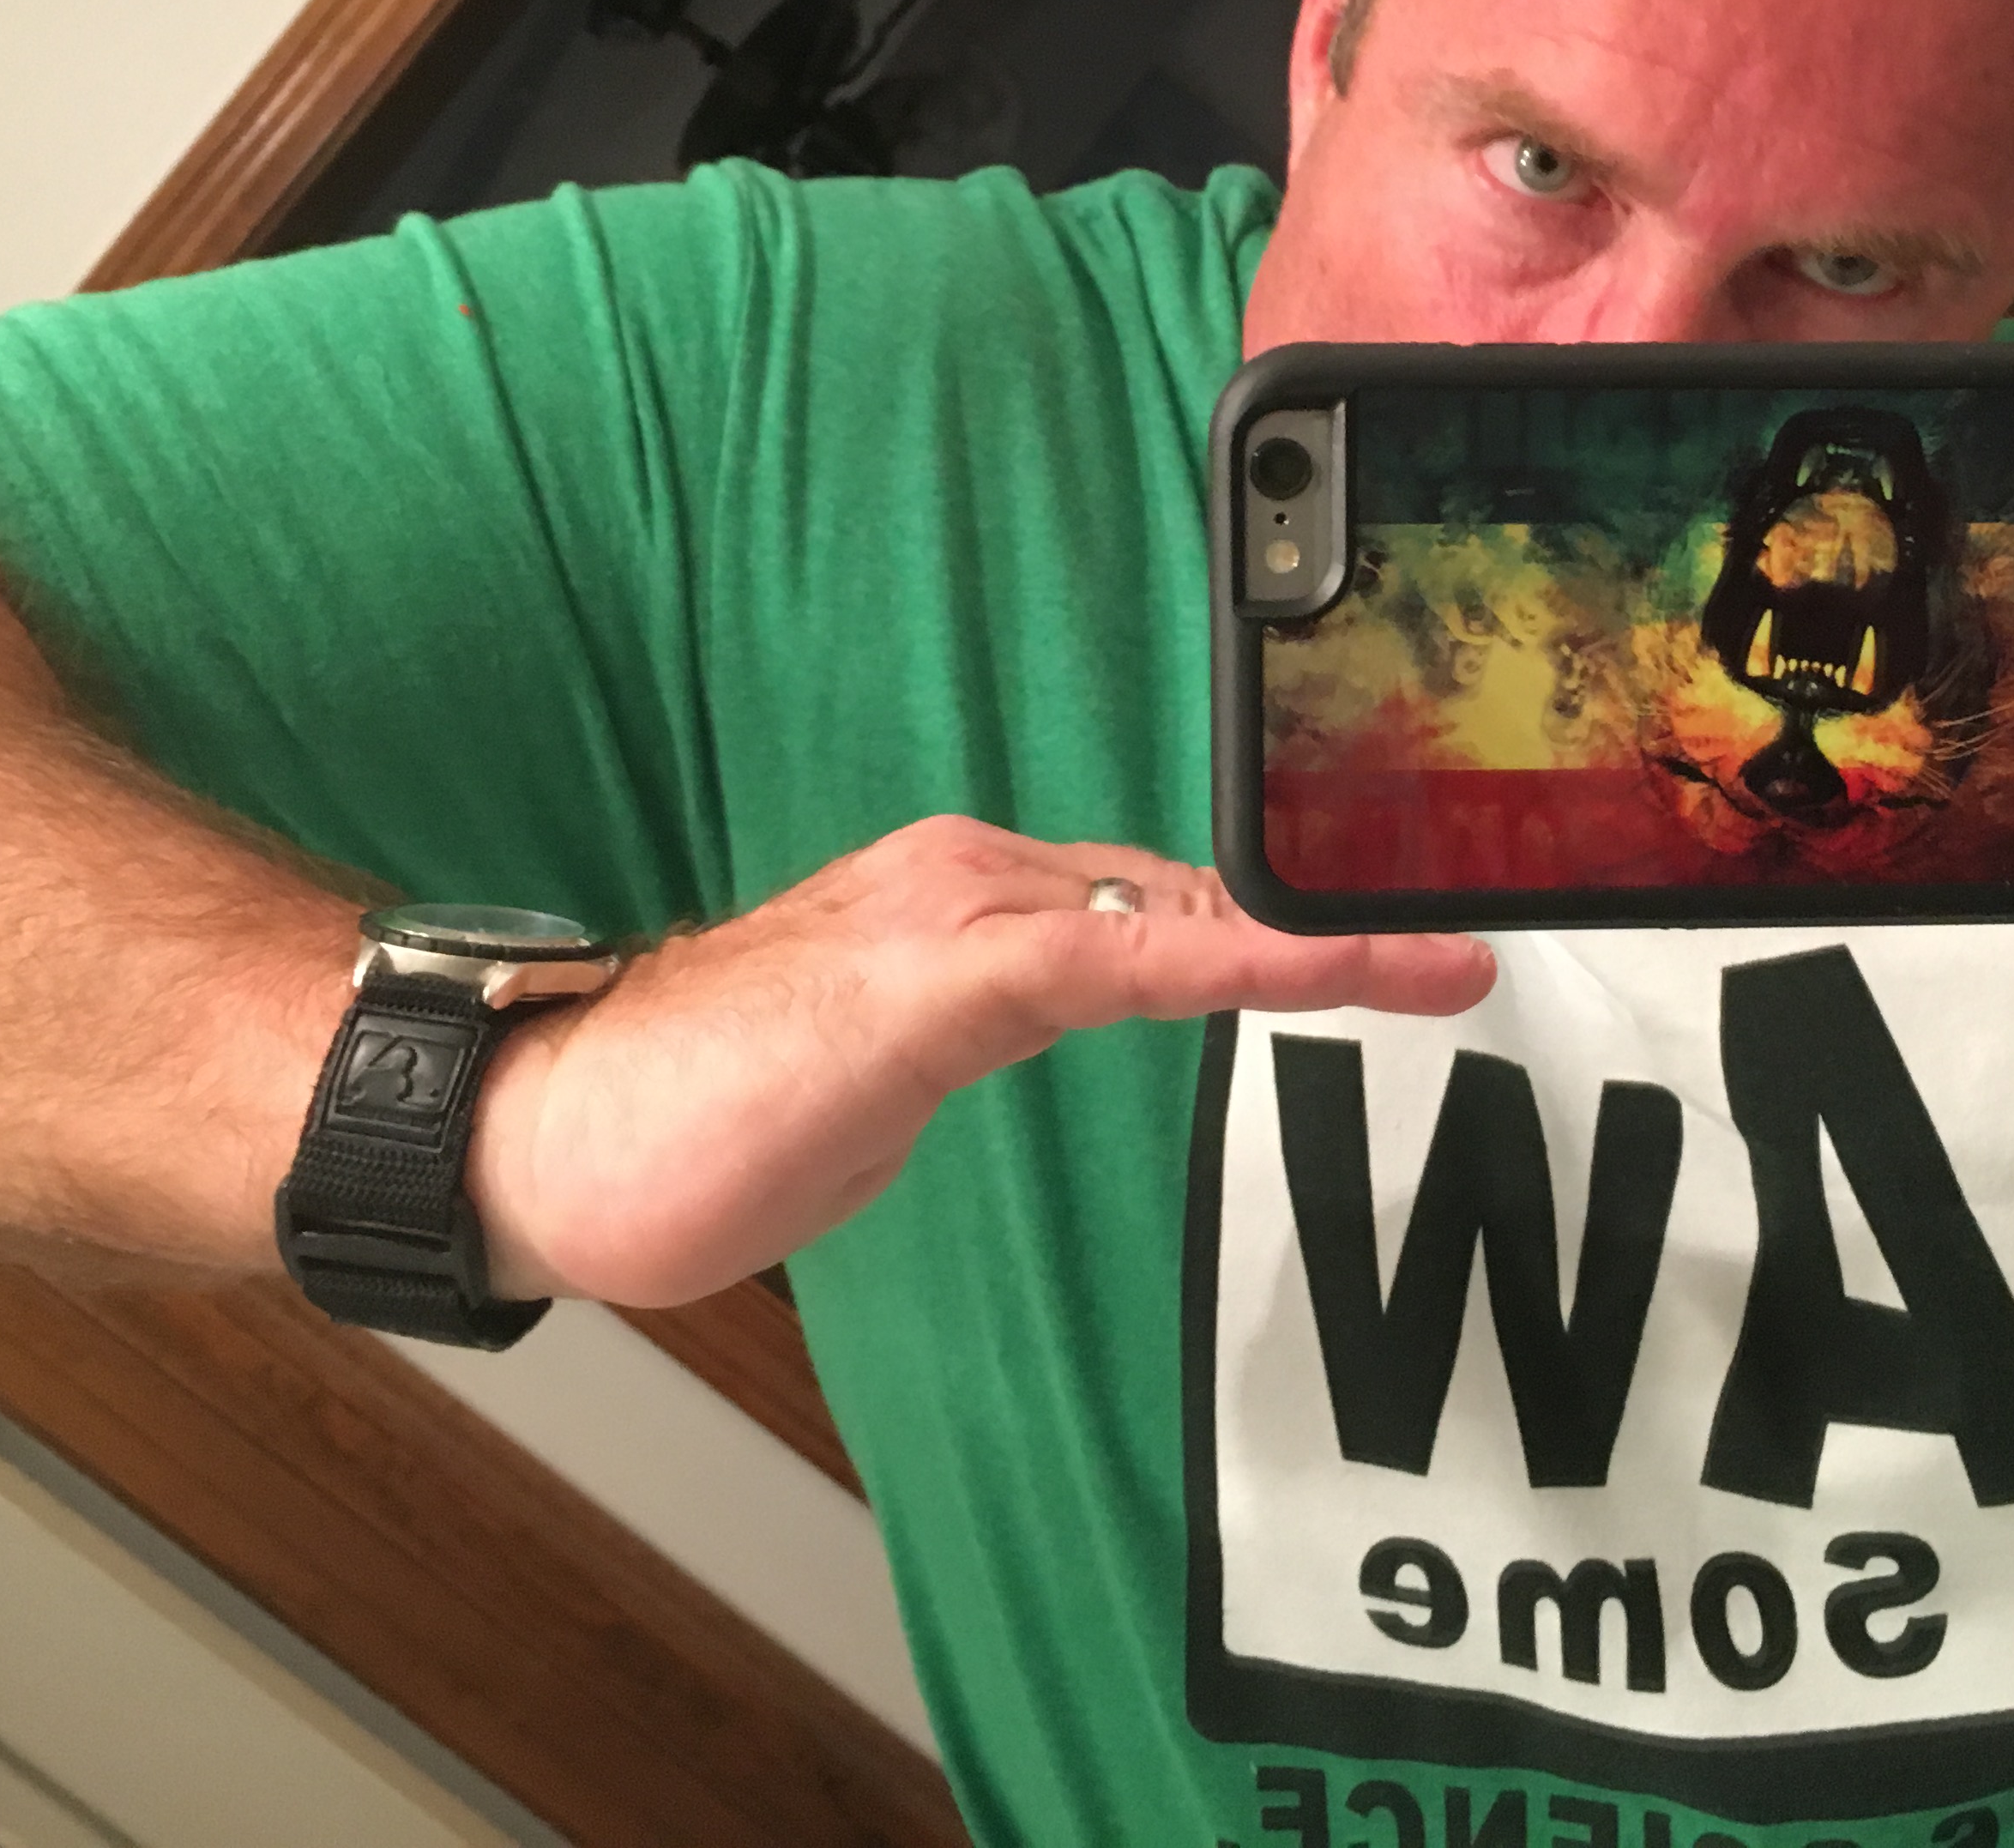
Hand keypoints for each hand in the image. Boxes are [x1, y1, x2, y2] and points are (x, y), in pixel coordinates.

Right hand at [469, 816, 1491, 1304]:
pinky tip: (1333, 969)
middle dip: (1338, 911)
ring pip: (1180, 910)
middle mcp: (974, 881)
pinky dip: (1245, 957)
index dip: (1291, 913)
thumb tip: (1043, 1021)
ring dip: (1324, 929)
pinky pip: (1125, 962)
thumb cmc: (700, 1116)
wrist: (542, 1132)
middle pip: (1197, 889)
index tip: (1407, 934)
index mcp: (968, 904)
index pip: (1163, 900)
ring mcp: (955, 918)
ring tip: (1446, 950)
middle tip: (1471, 932)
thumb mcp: (883, 1081)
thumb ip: (974, 1037)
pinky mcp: (933, 982)